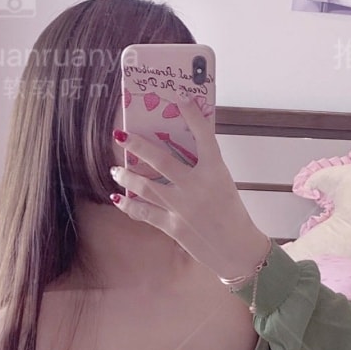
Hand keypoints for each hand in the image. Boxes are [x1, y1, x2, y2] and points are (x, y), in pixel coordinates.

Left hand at [110, 99, 272, 283]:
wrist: (235, 248)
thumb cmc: (230, 213)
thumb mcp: (223, 183)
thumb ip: (203, 167)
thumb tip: (179, 150)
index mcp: (215, 171)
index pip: (204, 137)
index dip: (193, 117)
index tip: (181, 101)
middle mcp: (197, 185)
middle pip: (161, 160)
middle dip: (137, 146)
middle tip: (120, 136)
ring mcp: (182, 207)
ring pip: (146, 186)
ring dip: (127, 176)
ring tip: (115, 170)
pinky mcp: (173, 226)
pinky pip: (145, 212)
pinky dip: (129, 205)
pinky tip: (117, 198)